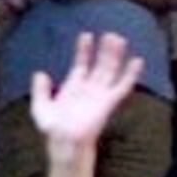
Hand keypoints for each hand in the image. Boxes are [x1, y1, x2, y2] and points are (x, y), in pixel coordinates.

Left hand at [28, 28, 145, 151]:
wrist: (64, 142)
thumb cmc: (53, 128)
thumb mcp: (41, 107)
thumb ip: (40, 90)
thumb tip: (40, 73)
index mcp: (74, 85)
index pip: (82, 62)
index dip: (84, 49)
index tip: (86, 35)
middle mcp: (89, 87)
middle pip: (100, 63)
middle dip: (105, 49)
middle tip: (110, 34)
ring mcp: (100, 93)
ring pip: (111, 70)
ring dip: (115, 56)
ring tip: (119, 40)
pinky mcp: (109, 102)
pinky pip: (123, 86)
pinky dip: (130, 74)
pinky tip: (137, 61)